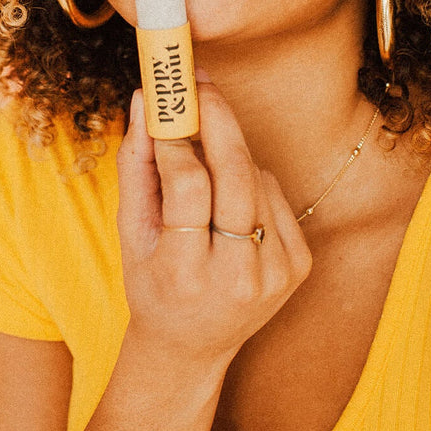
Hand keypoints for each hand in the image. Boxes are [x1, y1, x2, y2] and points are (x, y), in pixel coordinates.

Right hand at [116, 81, 312, 367]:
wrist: (192, 346)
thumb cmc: (152, 281)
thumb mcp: (130, 231)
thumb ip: (135, 164)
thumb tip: (144, 100)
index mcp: (185, 276)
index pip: (188, 190)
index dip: (177, 142)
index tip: (164, 109)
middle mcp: (237, 279)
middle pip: (237, 177)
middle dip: (219, 120)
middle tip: (201, 84)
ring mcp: (276, 274)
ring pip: (256, 179)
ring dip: (230, 152)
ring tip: (204, 147)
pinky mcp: (300, 265)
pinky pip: (273, 193)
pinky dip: (250, 179)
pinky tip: (229, 193)